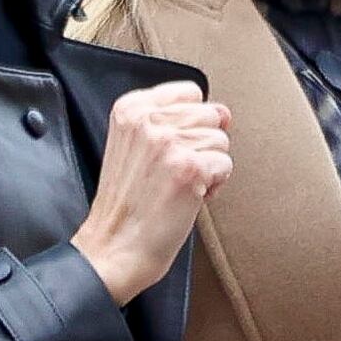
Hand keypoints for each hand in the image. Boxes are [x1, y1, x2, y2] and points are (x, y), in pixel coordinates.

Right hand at [75, 84, 231, 303]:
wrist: (114, 249)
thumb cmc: (127, 205)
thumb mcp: (132, 145)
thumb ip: (169, 120)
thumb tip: (223, 111)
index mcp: (130, 107)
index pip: (189, 92)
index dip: (191, 123)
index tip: (173, 149)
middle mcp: (148, 119)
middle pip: (210, 116)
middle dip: (202, 146)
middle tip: (174, 173)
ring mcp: (169, 142)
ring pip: (221, 141)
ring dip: (209, 168)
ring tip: (180, 186)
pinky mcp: (189, 167)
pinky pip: (225, 165)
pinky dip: (214, 186)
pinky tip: (189, 198)